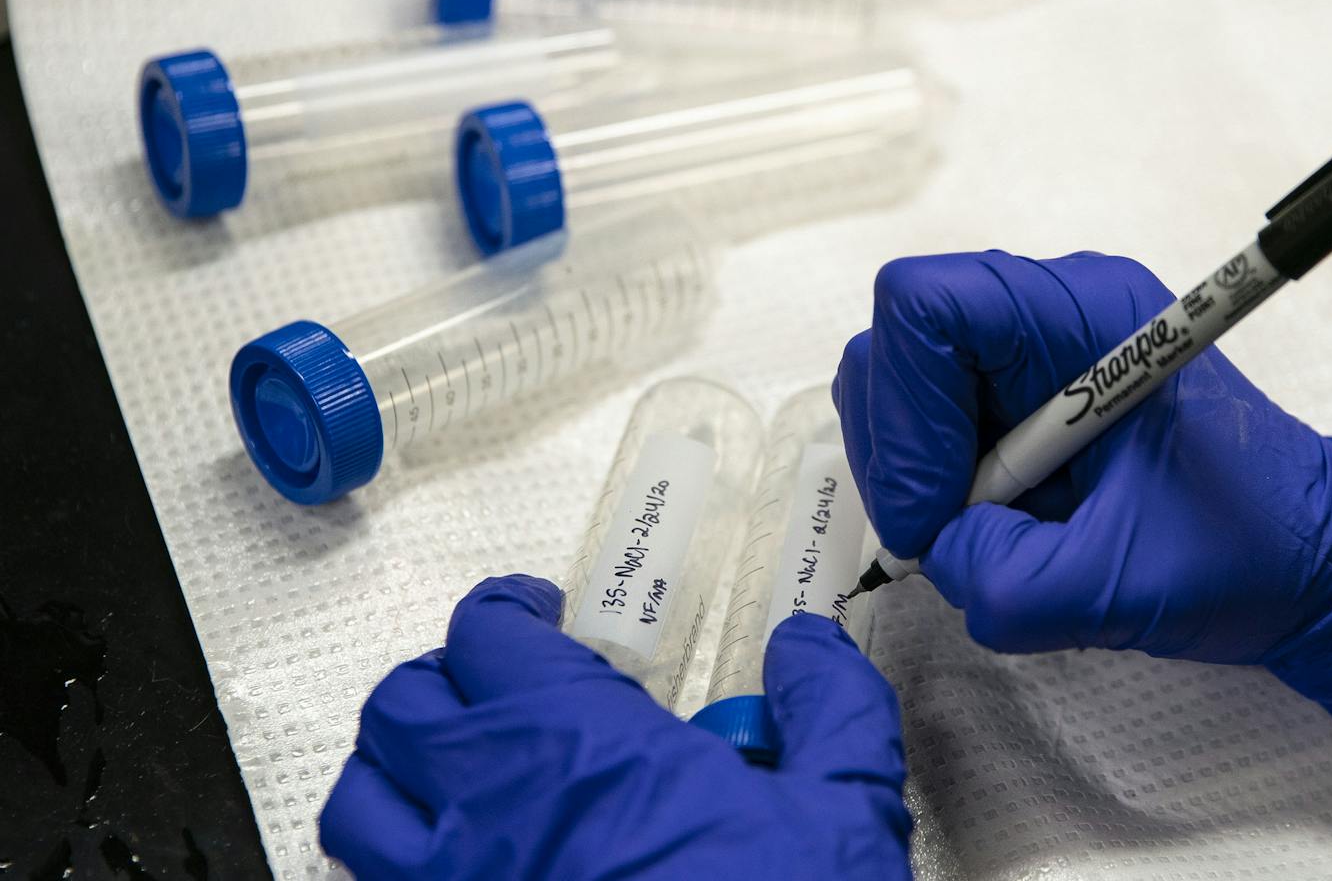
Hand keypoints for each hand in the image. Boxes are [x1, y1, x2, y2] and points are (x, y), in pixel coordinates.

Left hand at [320, 575, 911, 878]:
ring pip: (359, 803)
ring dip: (395, 771)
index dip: (507, 609)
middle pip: (401, 705)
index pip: (487, 634)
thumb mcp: (841, 812)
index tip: (541, 615)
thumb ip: (829, 705)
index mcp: (576, 742)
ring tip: (456, 774)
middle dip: (445, 678)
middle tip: (502, 688)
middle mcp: (489, 808)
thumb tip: (806, 643)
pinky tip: (467, 869)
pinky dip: (394, 866)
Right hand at [834, 250, 1331, 756]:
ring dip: (914, 475)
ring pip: (894, 390)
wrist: (1304, 555)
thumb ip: (1012, 580)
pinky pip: (920, 428)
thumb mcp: (1126, 584)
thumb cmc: (1246, 548)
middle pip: (894, 348)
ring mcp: (1017, 355)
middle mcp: (1039, 315)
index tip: (935, 509)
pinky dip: (931, 489)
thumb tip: (937, 552)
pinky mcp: (1004, 400)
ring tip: (985, 533)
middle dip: (900, 453)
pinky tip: (994, 525)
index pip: (926, 306)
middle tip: (943, 533)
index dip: (905, 408)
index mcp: (1082, 313)